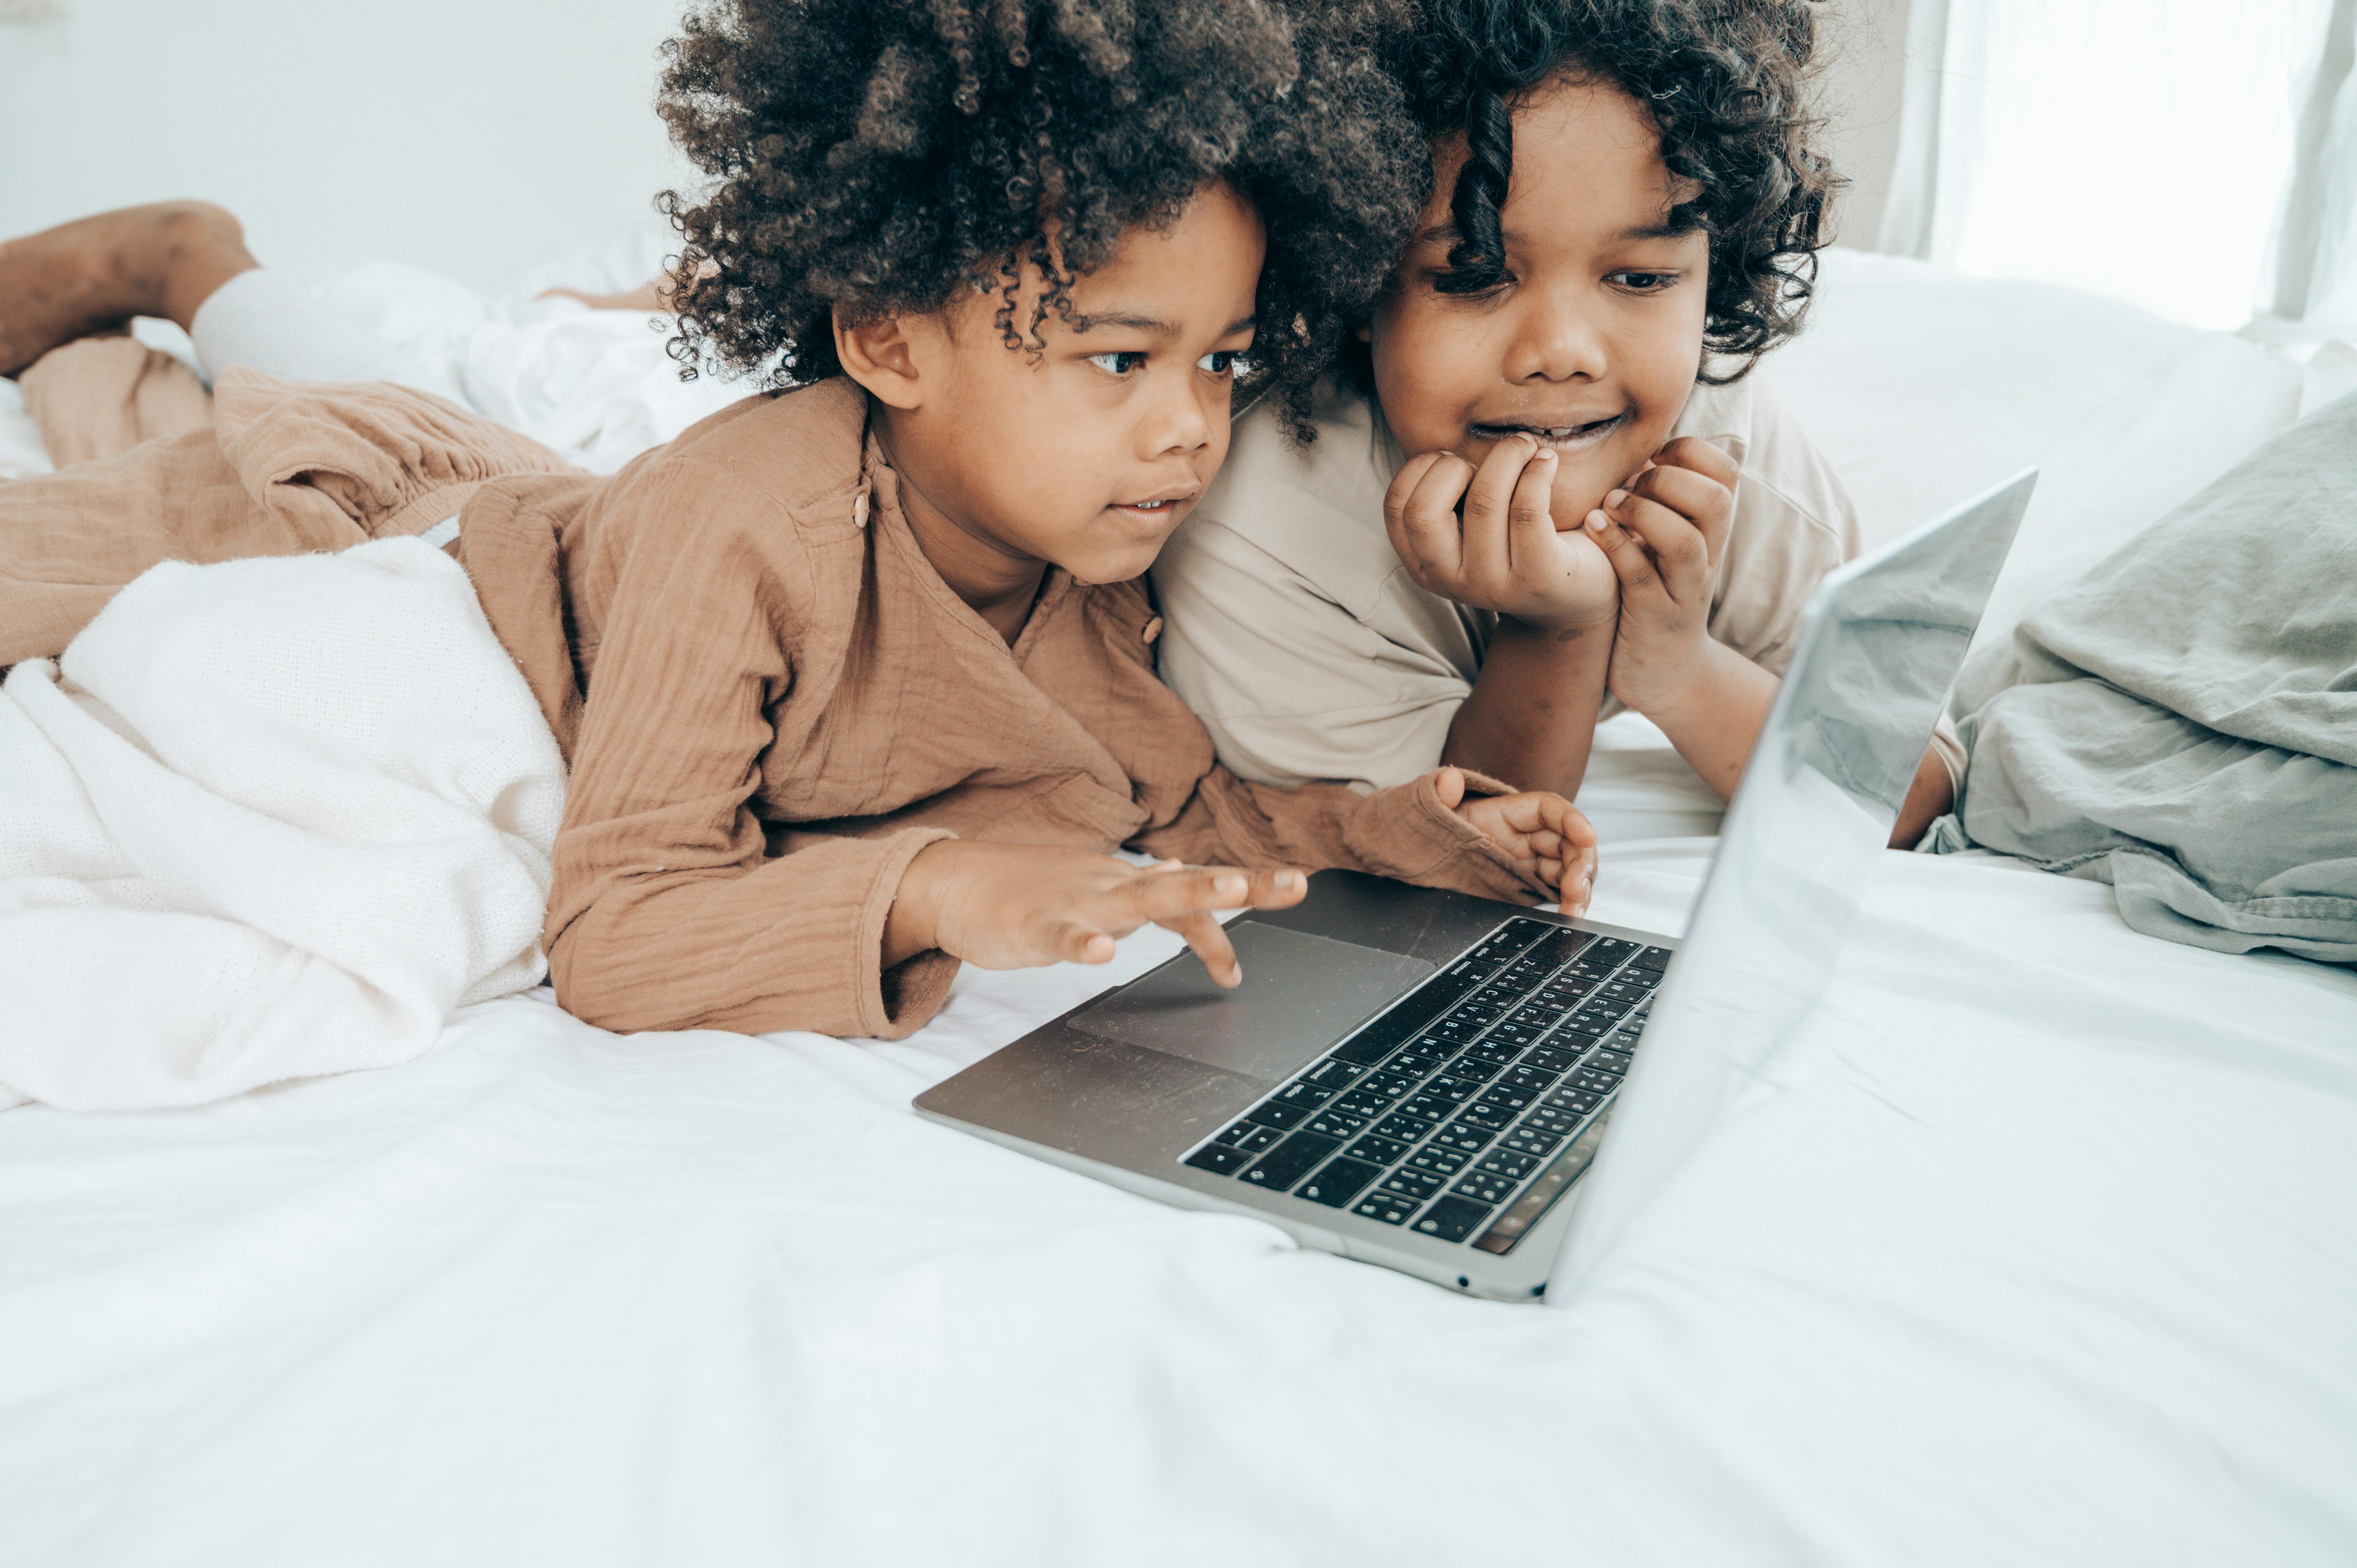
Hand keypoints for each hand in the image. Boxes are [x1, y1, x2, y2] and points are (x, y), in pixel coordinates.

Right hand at [883, 841, 1307, 985]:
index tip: (1294, 897)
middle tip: (1292, 884)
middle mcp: (1111, 884)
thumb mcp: (1097, 883)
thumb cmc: (1028, 887)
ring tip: (1227, 895)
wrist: (953, 881)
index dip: (1245, 896)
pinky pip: (1063, 935)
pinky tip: (1102, 955)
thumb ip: (1147, 884)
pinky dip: (1083, 944)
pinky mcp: (1033, 924)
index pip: (1195, 888)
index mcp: (1126, 880)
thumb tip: (1191, 866)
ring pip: (1136, 898)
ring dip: (1186, 896)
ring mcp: (1074, 901)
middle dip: (1240, 886)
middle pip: (1185, 884)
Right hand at [1386, 436, 1620, 632]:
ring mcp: (1493, 585)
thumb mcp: (1469, 531)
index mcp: (1425, 567)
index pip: (1396, 508)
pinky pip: (1527, 509)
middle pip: (1424, 512)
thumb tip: (1447, 455)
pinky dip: (1537, 471)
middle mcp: (1452, 581)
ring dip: (1506, 456)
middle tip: (1484, 462)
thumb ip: (1447, 500)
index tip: (1453, 459)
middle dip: (1452, 467)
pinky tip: (1546, 462)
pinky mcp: (1539, 578)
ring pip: (1483, 501)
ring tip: (1526, 447)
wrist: (1576, 597)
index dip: (1421, 468)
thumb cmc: (1519, 547)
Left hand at [1434, 766, 1597, 914]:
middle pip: (1570, 844)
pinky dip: (1567, 905)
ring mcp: (1533, 863)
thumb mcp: (1435, 810)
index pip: (1551, 810)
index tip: (1587, 835)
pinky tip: (1567, 918)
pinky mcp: (1531, 888)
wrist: (1425, 857)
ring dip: (1579, 889)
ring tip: (1573, 910)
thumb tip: (1449, 779)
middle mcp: (1530, 837)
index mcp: (1512, 813)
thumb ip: (1441, 794)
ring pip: (1571, 871)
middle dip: (1581, 864)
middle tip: (1575, 888)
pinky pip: (1558, 894)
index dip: (1573, 821)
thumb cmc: (1437, 828)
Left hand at [1581, 436, 1738, 717]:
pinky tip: (1593, 528)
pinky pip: (1642, 576)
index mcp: (1711, 530)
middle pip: (1716, 499)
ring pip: (1686, 540)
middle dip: (1668, 479)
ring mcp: (1684, 589)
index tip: (1649, 458)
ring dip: (1644, 513)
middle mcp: (1707, 556)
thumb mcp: (1667, 541)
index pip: (1725, 472)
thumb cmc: (1656, 593)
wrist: (1664, 673)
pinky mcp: (1655, 617)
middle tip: (1628, 486)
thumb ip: (1663, 500)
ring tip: (1609, 506)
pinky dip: (1617, 546)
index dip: (1689, 451)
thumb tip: (1639, 447)